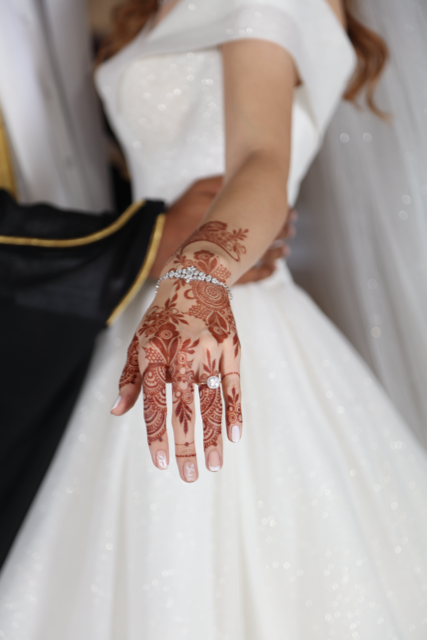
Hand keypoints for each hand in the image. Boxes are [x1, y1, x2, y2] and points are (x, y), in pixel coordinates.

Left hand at [112, 249, 241, 482]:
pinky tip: (235, 437)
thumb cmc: (162, 317)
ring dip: (212, 436)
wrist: (196, 278)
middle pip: (183, 407)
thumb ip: (130, 378)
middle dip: (185, 445)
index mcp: (154, 354)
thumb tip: (116, 411)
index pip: (153, 402)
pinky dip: (235, 412)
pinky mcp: (231, 348)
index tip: (161, 462)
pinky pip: (235, 385)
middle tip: (187, 477)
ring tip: (213, 466)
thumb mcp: (139, 342)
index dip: (157, 434)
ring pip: (211, 402)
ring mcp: (209, 351)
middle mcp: (181, 354)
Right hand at [149, 176, 295, 282]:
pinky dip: (264, 273)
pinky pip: (251, 277)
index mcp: (233, 216)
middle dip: (282, 232)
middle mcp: (235, 239)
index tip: (291, 212)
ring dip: (277, 252)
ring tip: (286, 249)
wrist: (157, 244)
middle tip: (291, 228)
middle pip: (268, 235)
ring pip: (263, 257)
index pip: (266, 215)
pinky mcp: (224, 274)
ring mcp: (231, 258)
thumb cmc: (177, 215)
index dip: (281, 214)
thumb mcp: (198, 190)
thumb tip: (244, 180)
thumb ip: (223, 185)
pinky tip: (273, 269)